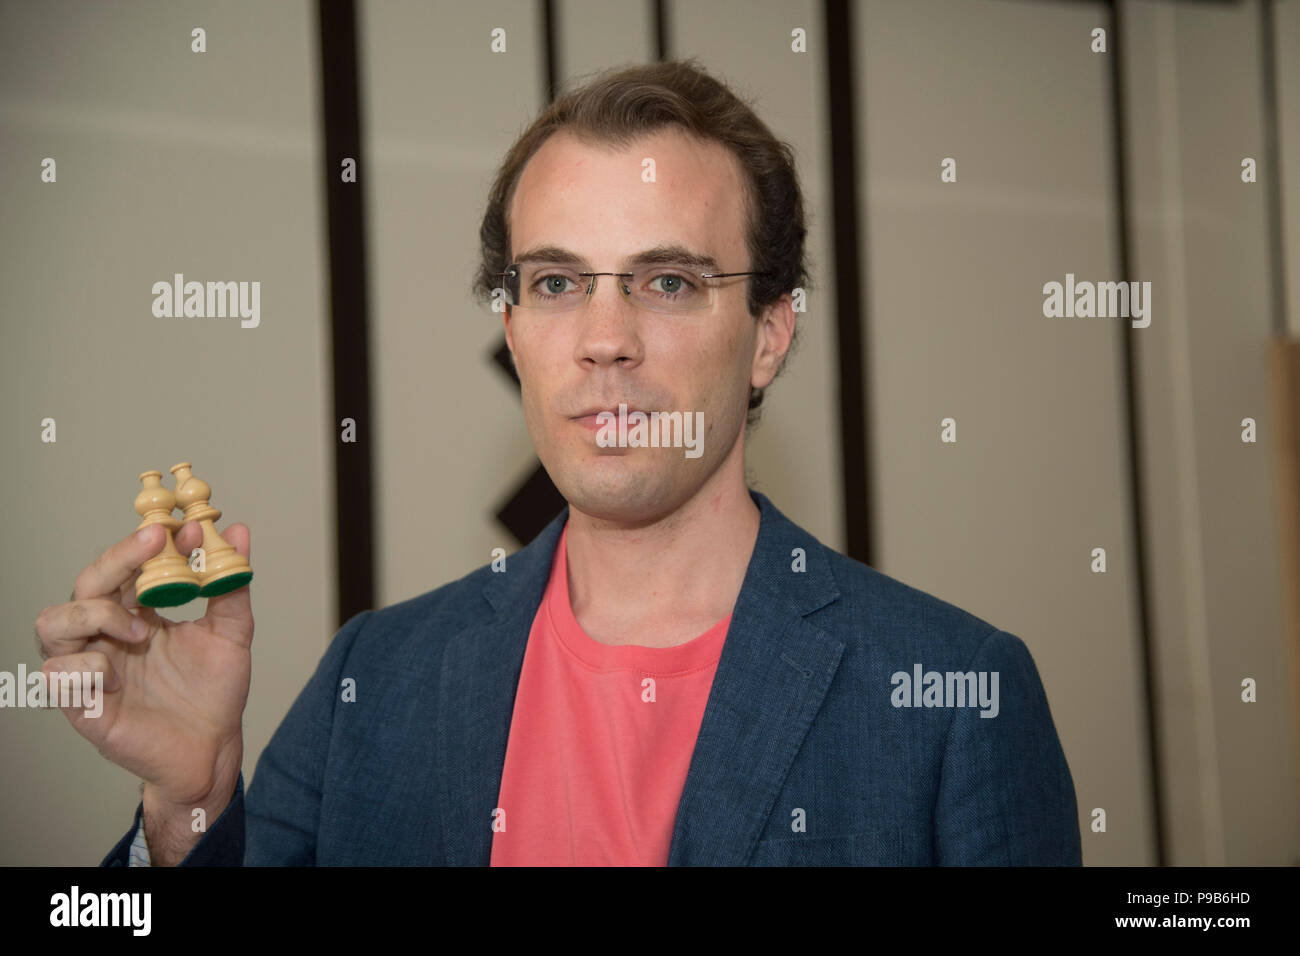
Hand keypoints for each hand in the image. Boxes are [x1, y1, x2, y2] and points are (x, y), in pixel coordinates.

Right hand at [35, 521, 253, 858]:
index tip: (178, 528)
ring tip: (140, 629)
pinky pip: (60, 674)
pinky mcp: (81, 704)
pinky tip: (122, 678)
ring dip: (95, 613)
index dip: (144, 543)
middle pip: (86, 582)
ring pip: (52, 622)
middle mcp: (105, 635)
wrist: (213, 748)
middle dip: (117, 558)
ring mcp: (89, 668)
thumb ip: (230, 583)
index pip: (124, 565)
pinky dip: (91, 666)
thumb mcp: (231, 632)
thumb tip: (236, 531)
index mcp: (135, 612)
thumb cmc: (215, 692)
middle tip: (154, 545)